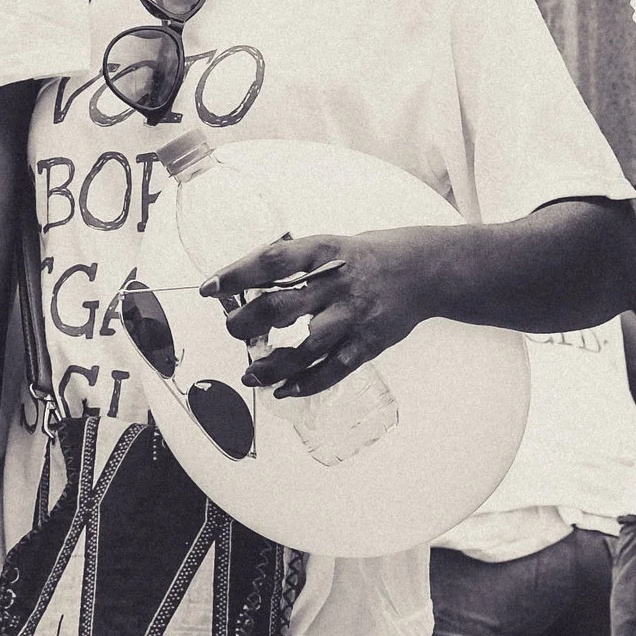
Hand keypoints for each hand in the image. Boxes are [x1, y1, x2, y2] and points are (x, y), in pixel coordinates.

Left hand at [208, 227, 444, 397]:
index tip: (210, 288)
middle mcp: (338, 283)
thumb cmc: (369, 256)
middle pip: (281, 308)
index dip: (237, 275)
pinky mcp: (368, 344)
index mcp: (325, 251)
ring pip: (304, 348)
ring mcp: (354, 316)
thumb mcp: (332, 245)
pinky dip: (305, 384)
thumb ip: (296, 264)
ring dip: (271, 364)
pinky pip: (332, 370)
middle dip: (246, 324)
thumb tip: (248, 283)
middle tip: (233, 329)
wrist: (425, 270)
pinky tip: (283, 390)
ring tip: (249, 372)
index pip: (272, 261)